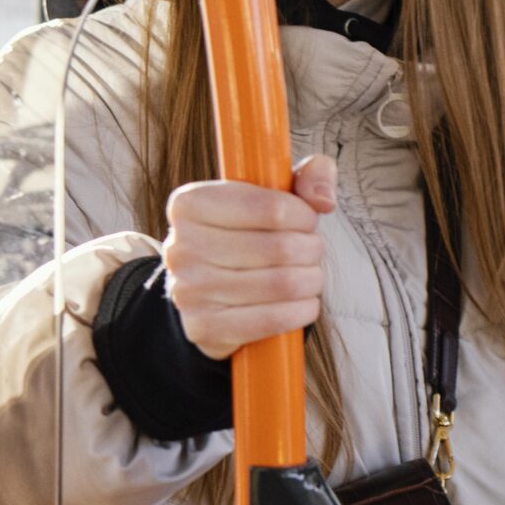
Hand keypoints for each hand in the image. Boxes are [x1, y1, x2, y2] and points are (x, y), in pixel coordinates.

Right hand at [161, 156, 336, 360]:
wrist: (208, 292)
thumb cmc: (246, 235)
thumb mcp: (272, 194)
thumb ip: (307, 177)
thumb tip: (323, 199)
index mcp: (190, 203)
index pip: (271, 207)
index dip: (304, 215)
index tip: (308, 221)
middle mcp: (181, 245)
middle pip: (280, 247)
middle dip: (311, 250)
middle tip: (311, 251)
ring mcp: (189, 289)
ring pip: (281, 284)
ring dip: (310, 281)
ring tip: (308, 276)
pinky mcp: (204, 326)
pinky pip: (271, 320)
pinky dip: (300, 312)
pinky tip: (303, 303)